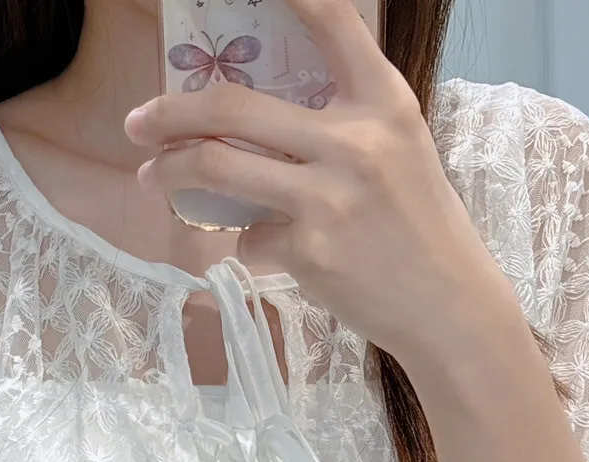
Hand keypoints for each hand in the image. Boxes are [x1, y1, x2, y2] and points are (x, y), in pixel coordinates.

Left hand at [125, 0, 517, 360]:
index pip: (332, 21)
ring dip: (170, 172)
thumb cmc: (420, 225)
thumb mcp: (399, 149)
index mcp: (385, 102)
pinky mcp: (309, 251)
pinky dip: (248, 242)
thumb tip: (258, 115)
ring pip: (218, 170)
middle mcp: (355, 141)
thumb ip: (344, 120)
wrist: (449, 306)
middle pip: (234, 108)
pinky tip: (272, 250)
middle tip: (139, 120)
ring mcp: (328, 197)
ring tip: (151, 176)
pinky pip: (249, 237)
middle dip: (171, 112)